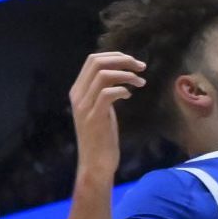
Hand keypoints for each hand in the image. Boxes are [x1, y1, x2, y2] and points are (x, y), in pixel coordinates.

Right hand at [69, 52, 145, 180]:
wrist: (95, 163)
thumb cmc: (101, 136)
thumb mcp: (99, 108)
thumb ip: (102, 90)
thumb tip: (119, 71)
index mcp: (77, 91)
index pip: (92, 60)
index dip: (115, 56)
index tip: (132, 63)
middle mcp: (77, 96)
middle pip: (97, 62)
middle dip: (123, 60)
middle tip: (140, 67)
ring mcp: (84, 107)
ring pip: (104, 75)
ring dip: (127, 74)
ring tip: (140, 82)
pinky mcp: (94, 118)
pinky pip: (108, 93)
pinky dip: (123, 90)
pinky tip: (129, 96)